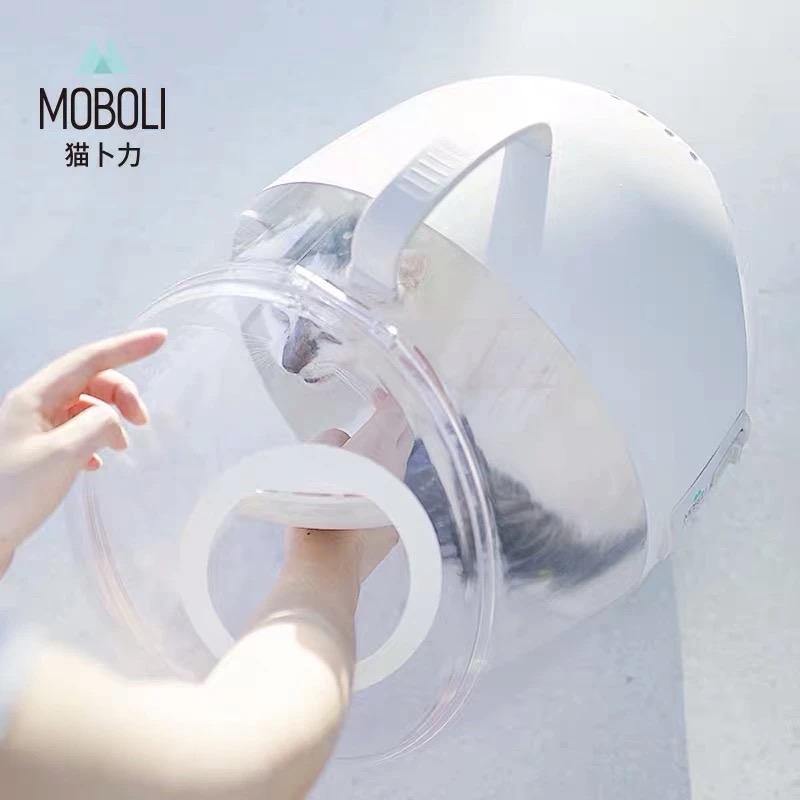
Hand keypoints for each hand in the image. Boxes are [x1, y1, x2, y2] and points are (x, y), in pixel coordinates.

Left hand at [0, 329, 166, 576]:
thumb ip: (98, 426)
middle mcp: (33, 407)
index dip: (127, 347)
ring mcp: (33, 430)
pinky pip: (75, 433)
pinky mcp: (36, 455)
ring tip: (120, 448)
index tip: (161, 339)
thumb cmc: (13, 493)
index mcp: (34, 397)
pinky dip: (95, 441)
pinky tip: (97, 464)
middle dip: (122, 394)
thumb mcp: (62, 455)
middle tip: (142, 422)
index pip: (89, 359)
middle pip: (90, 382)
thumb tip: (115, 419)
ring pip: (84, 408)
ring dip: (110, 420)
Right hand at [285, 391, 413, 582]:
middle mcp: (395, 468)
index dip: (387, 401)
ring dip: (384, 458)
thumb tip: (342, 442)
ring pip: (397, 468)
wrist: (327, 561)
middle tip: (380, 416)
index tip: (379, 396)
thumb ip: (330, 441)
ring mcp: (399, 497)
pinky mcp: (396, 522)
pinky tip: (361, 497)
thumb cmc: (313, 503)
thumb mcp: (311, 458)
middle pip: (403, 437)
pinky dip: (379, 488)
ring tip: (363, 459)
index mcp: (377, 445)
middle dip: (393, 424)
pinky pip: (391, 495)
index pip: (393, 413)